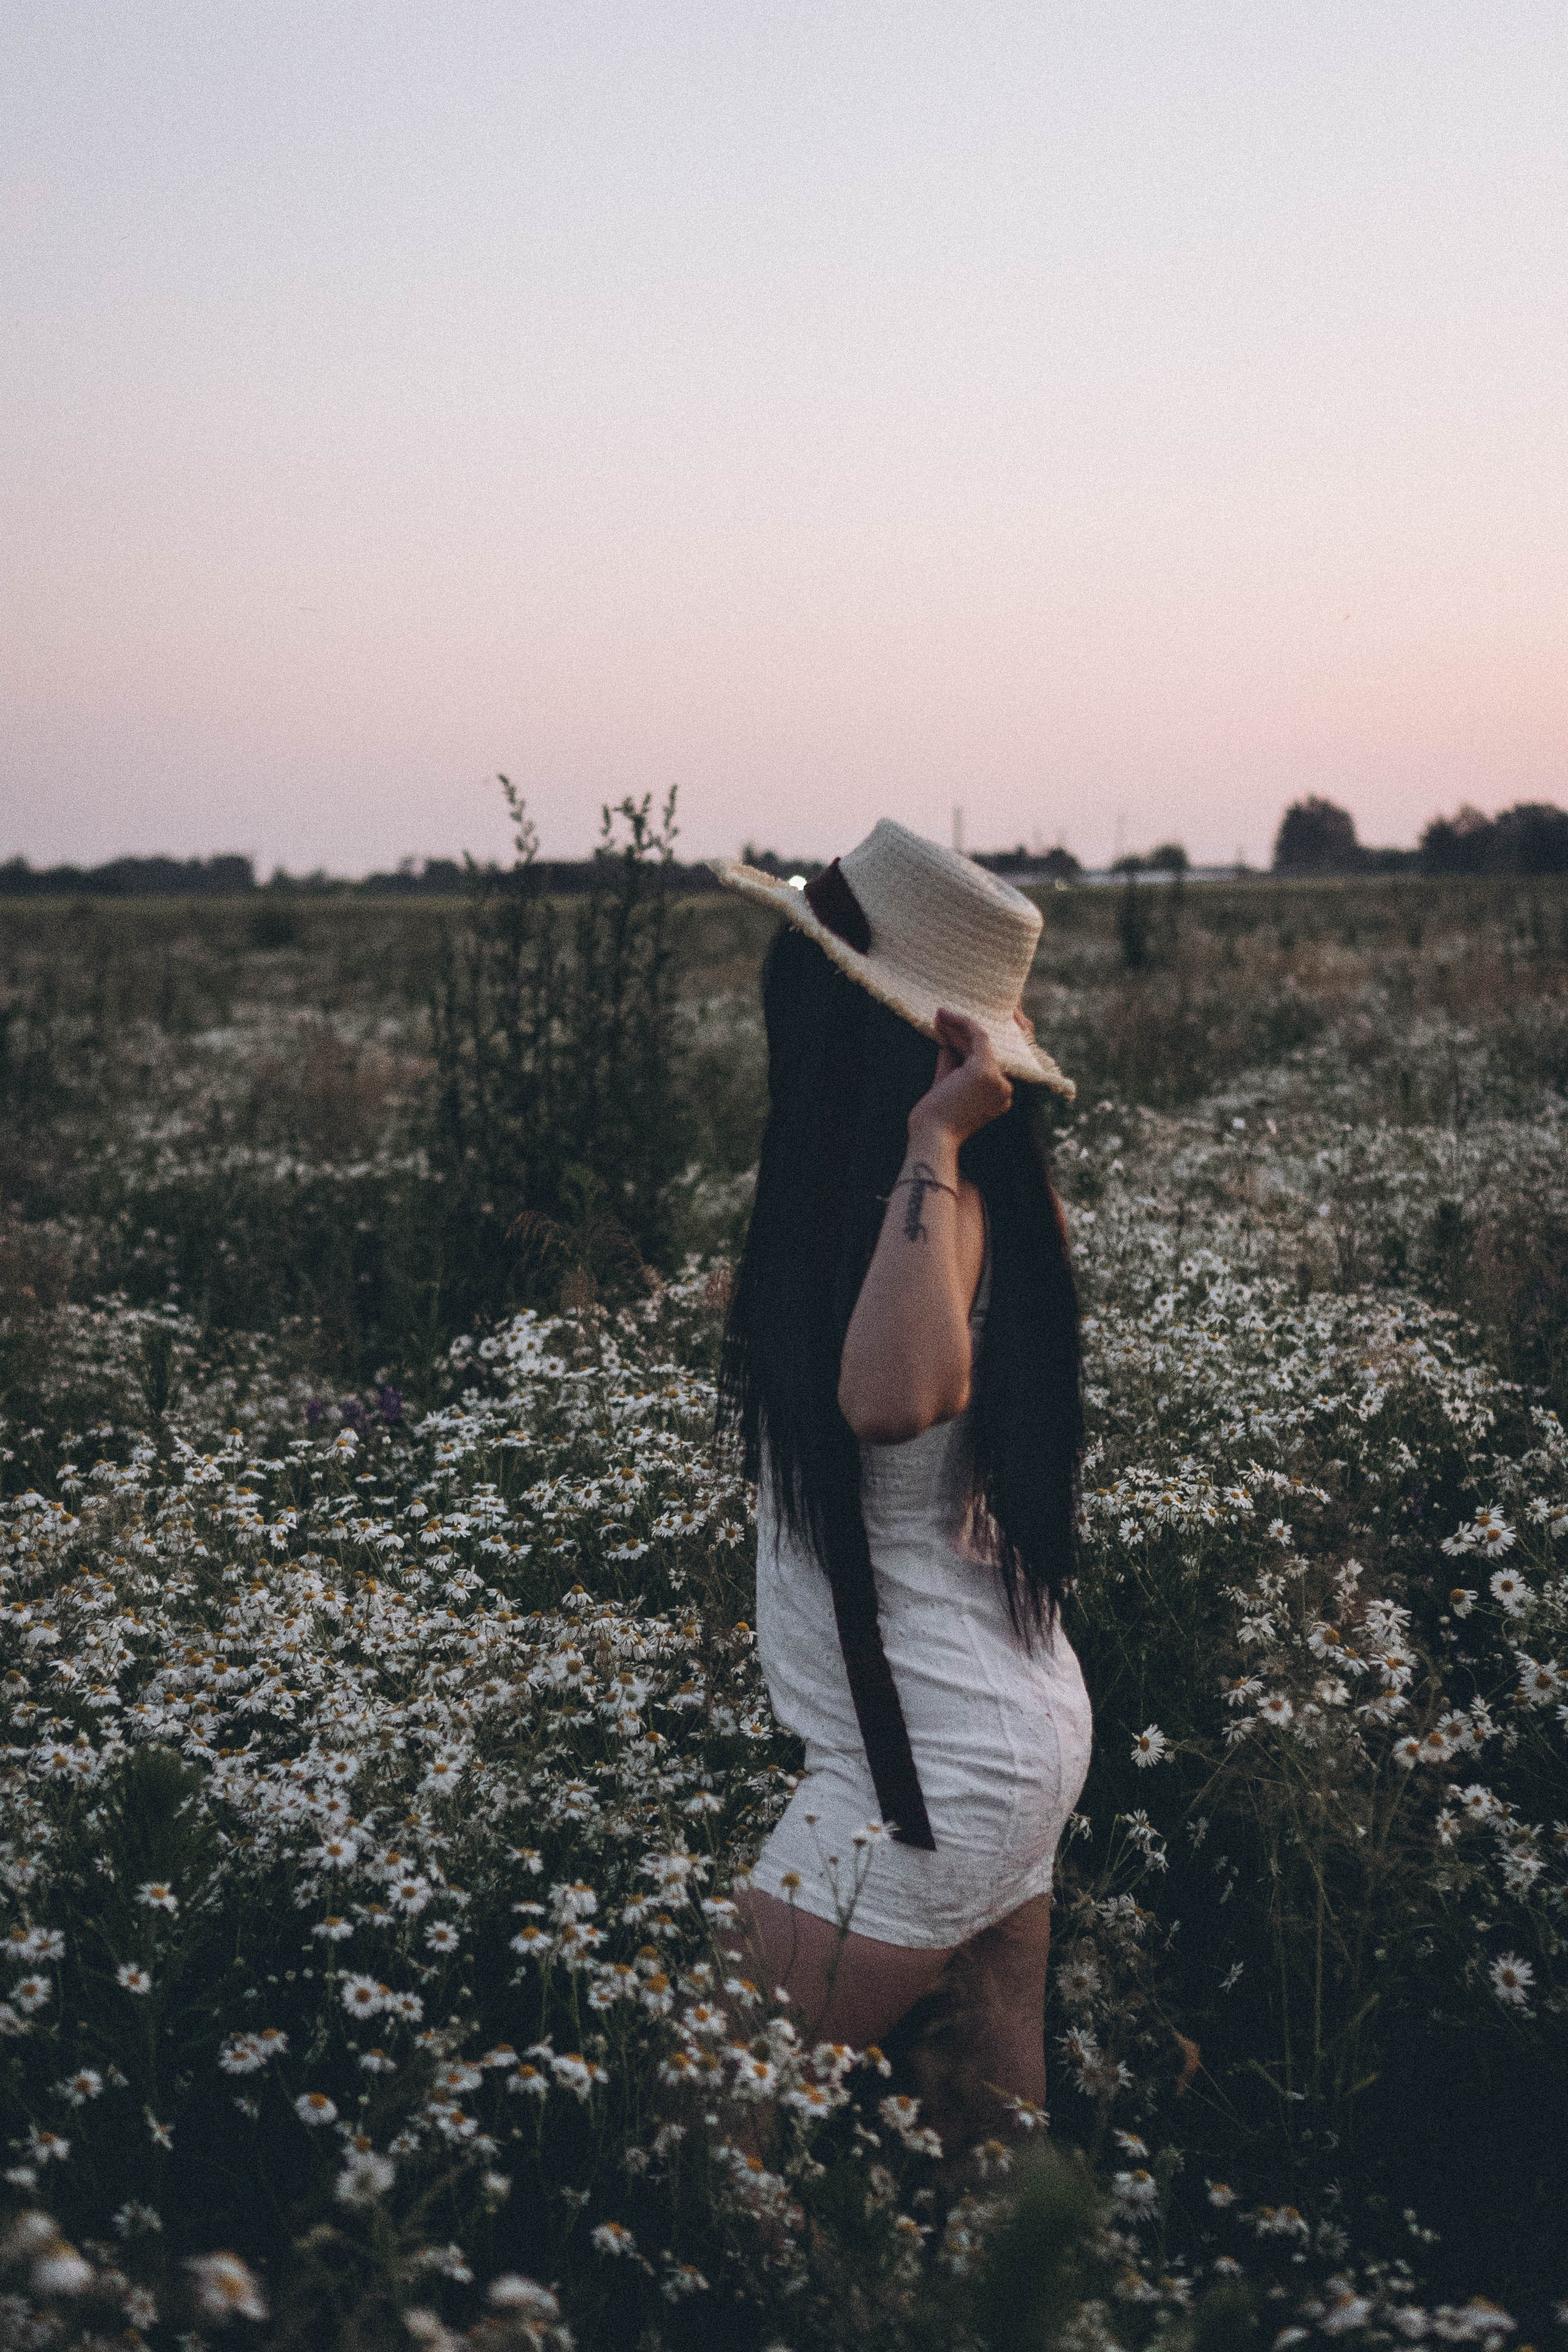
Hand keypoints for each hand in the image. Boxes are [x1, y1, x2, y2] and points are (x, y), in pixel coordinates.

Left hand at [907, 1010, 1014, 1146]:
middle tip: (942, 1016)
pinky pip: (977, 1036)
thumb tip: (950, 1040)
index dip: (968, 1042)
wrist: (932, 1135)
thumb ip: (953, 1062)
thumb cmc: (936, 1117)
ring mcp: (998, 1079)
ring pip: (980, 1041)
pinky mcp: (985, 1070)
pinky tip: (945, 1016)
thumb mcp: (948, 1084)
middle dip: (961, 1031)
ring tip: (940, 1013)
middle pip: (983, 1050)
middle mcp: (1005, 1089)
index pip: (986, 1061)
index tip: (950, 1029)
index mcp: (1000, 1096)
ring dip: (959, 1025)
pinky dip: (962, 1023)